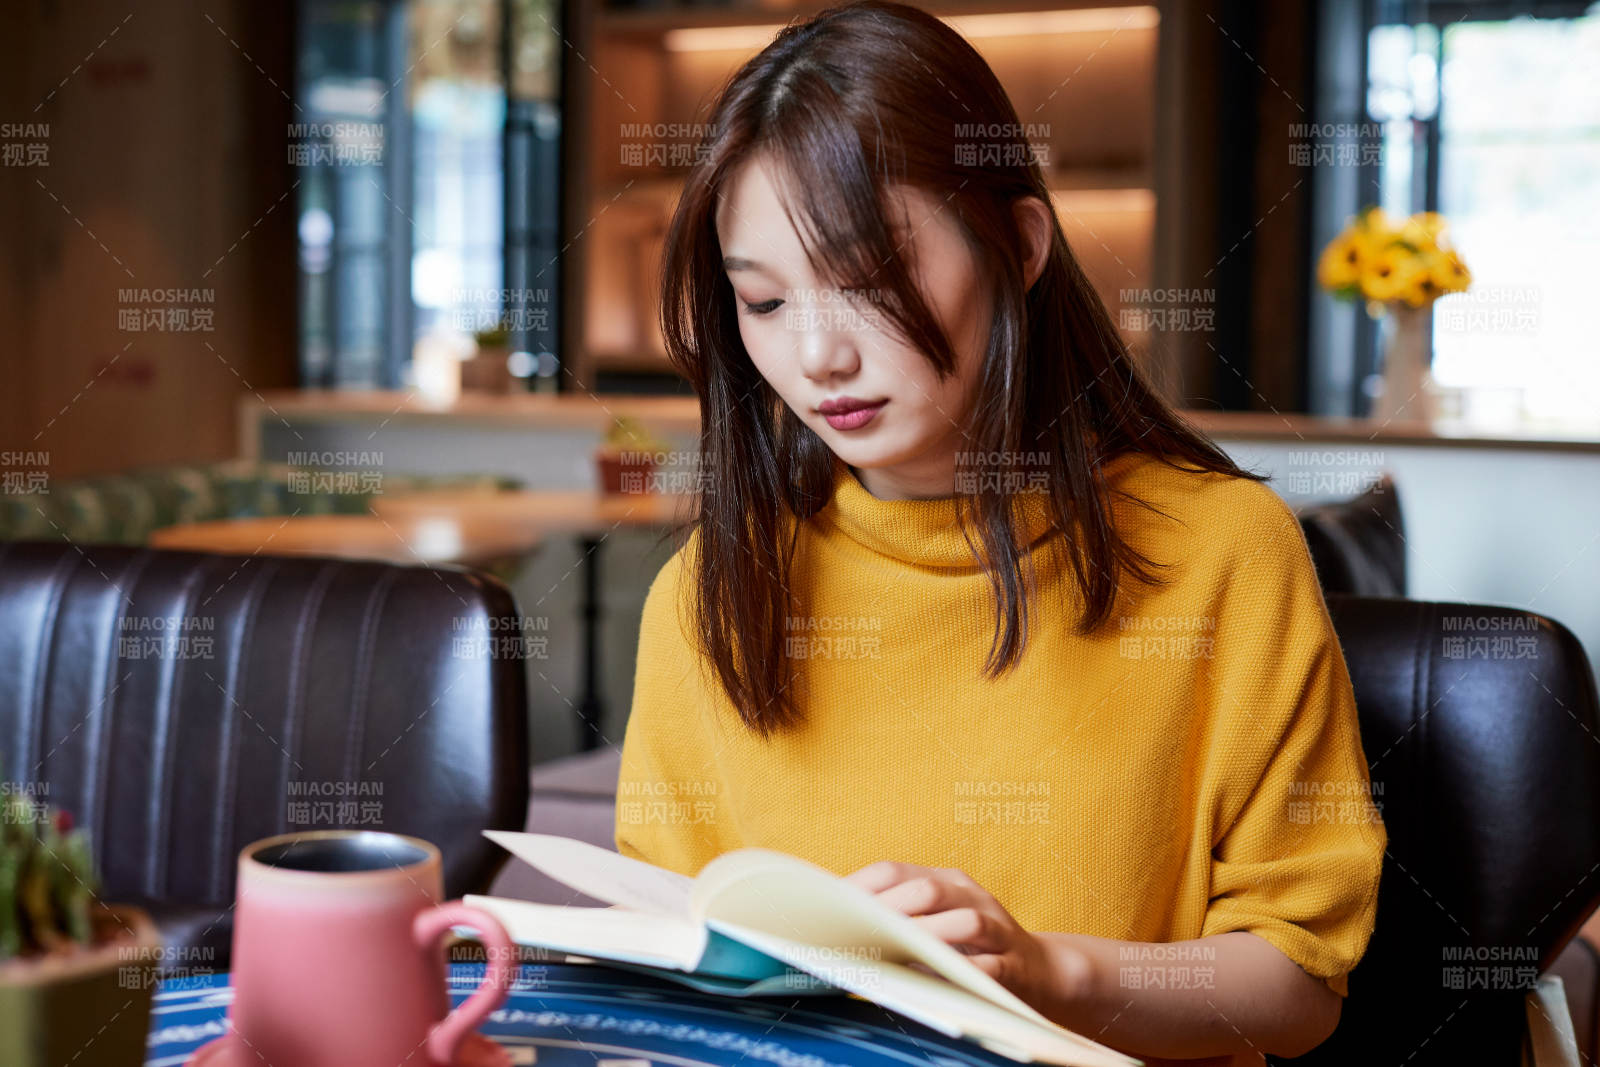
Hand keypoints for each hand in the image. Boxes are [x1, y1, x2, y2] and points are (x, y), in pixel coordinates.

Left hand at [841, 860, 1093, 1015]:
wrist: (1041, 972)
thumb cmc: (970, 950)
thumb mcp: (937, 927)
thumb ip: (899, 924)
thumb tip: (838, 932)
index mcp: (945, 881)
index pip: (894, 870)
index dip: (860, 885)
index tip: (827, 906)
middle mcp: (971, 896)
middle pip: (926, 889)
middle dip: (888, 908)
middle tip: (856, 929)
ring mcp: (997, 927)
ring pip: (964, 921)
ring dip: (926, 935)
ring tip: (894, 949)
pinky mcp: (1014, 963)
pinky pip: (989, 964)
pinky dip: (962, 970)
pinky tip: (936, 979)